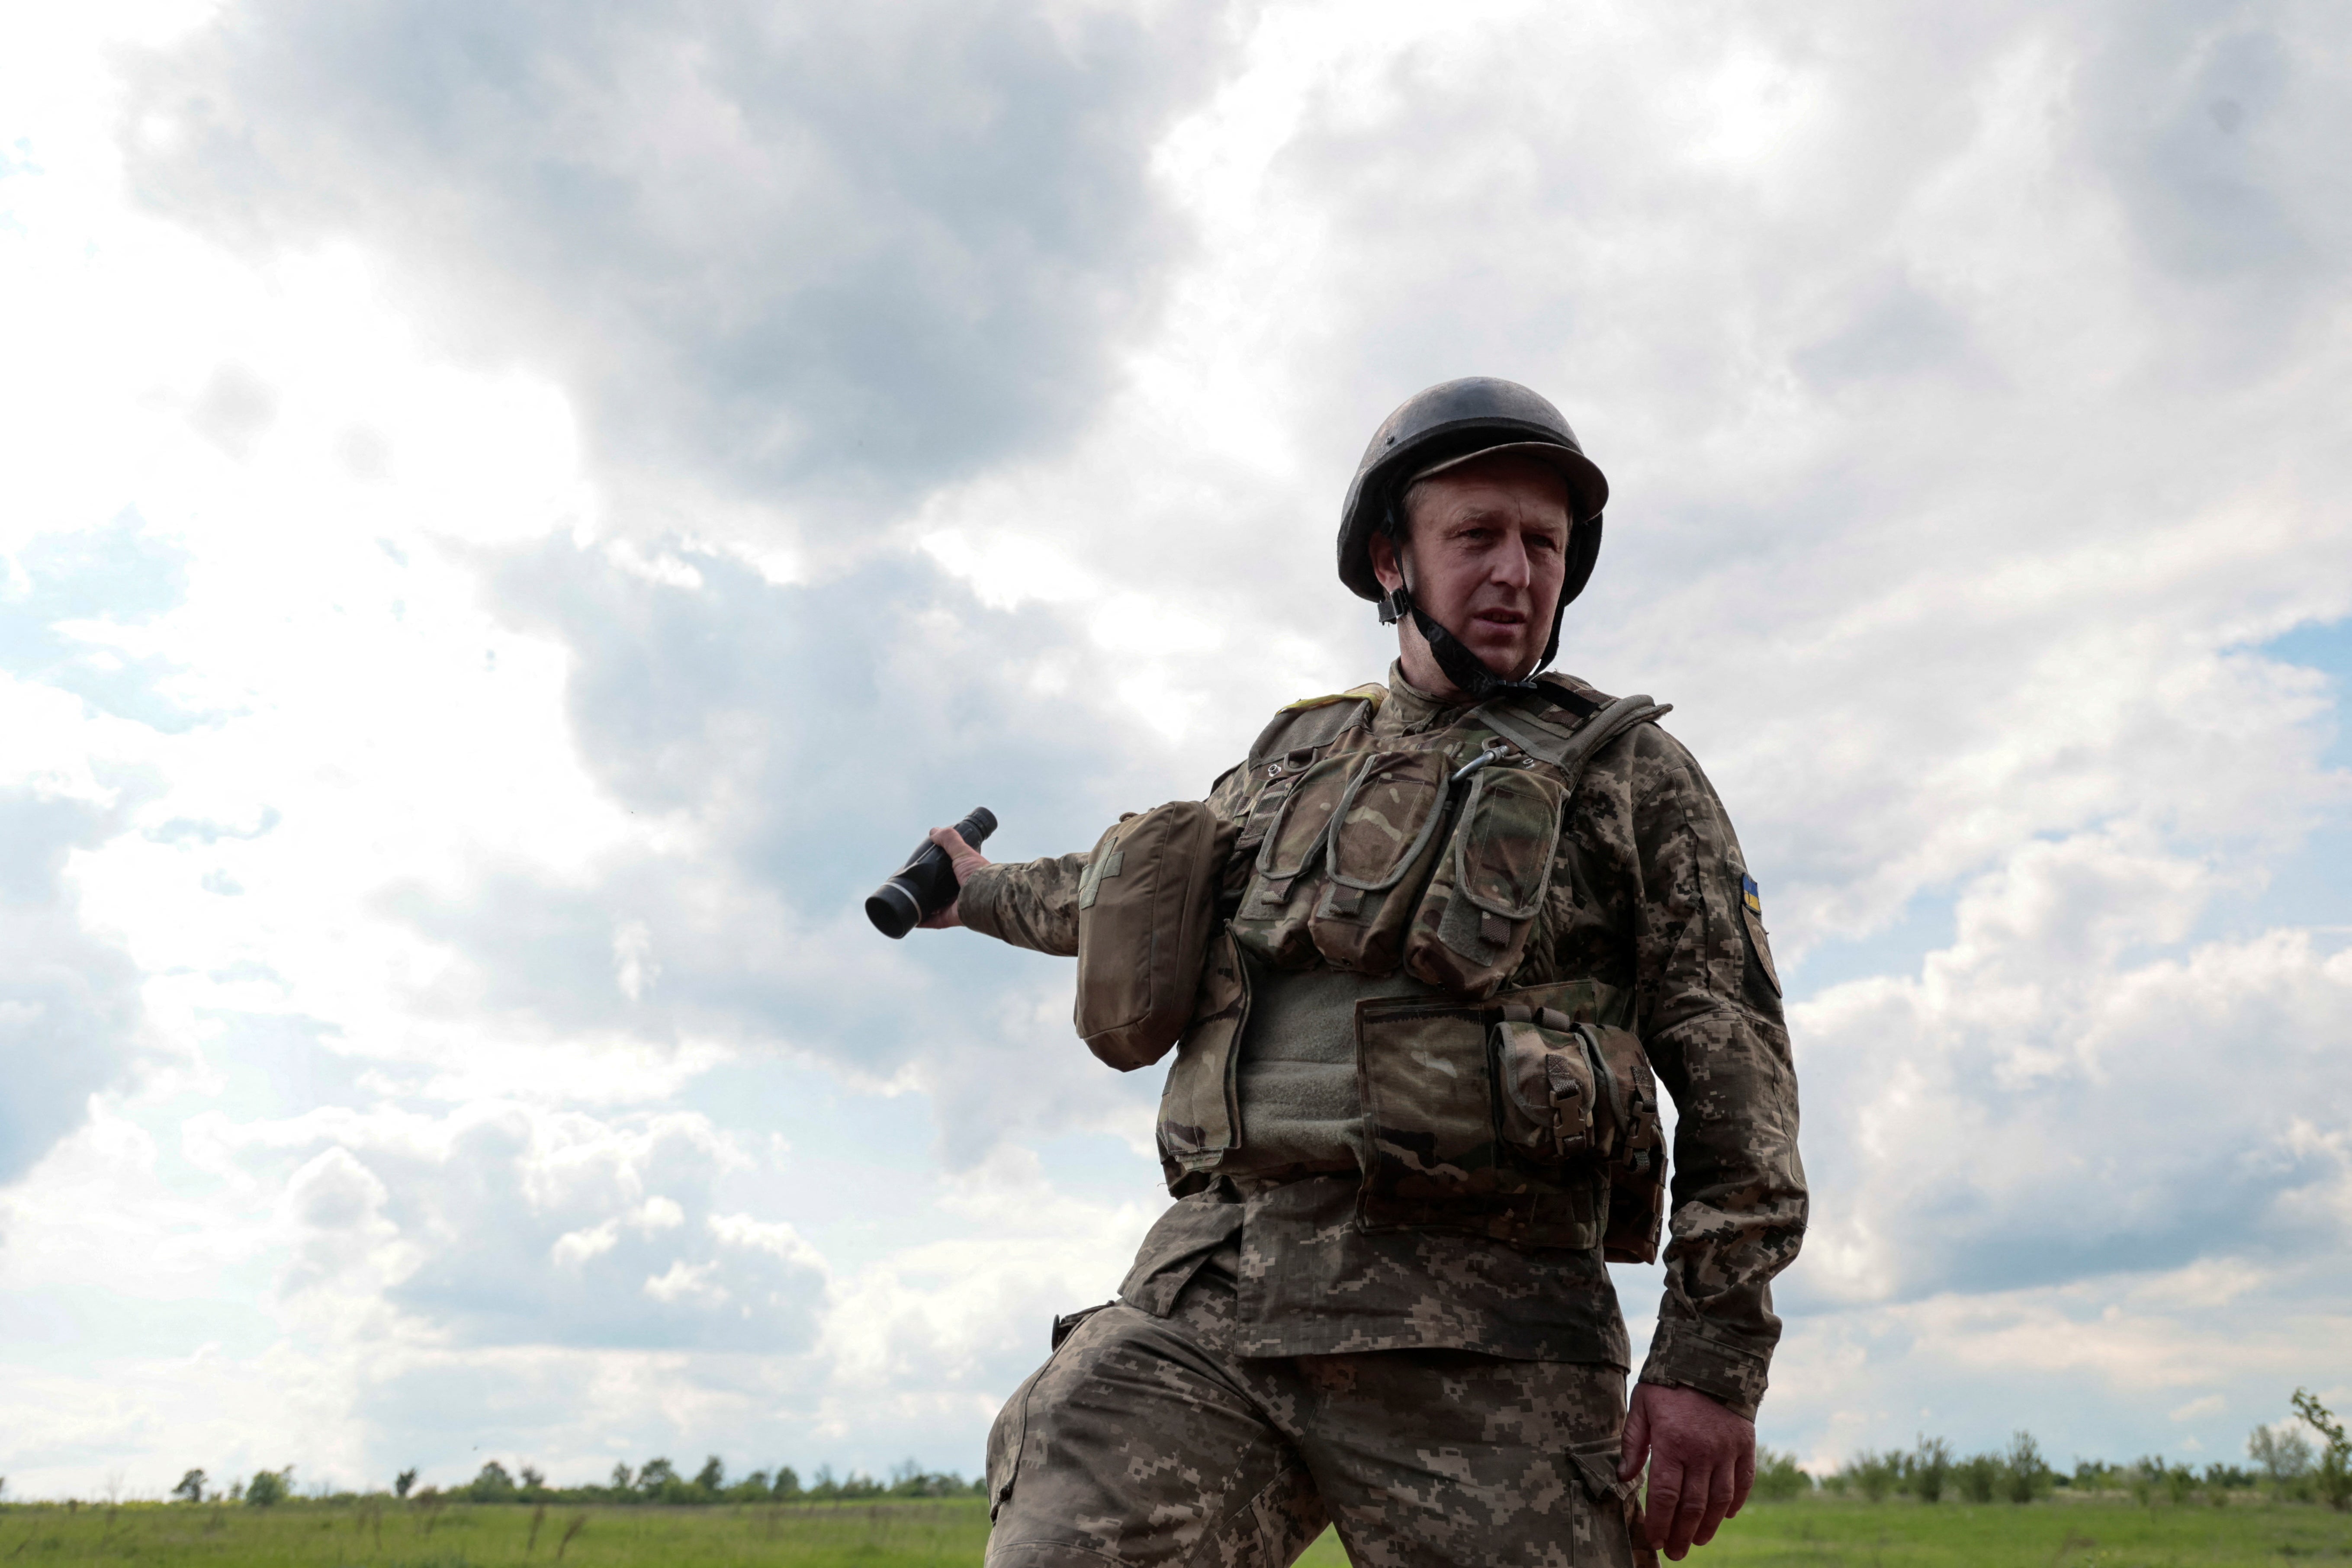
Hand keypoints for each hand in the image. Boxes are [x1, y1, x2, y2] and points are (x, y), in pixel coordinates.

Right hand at [916, 826, 993, 928]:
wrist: (986, 896)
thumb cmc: (979, 874)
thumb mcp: (963, 851)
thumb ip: (949, 840)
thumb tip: (934, 832)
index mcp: (967, 875)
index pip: (952, 873)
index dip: (941, 871)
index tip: (927, 867)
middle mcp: (963, 891)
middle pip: (944, 891)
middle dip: (931, 889)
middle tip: (915, 884)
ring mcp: (958, 905)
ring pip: (938, 907)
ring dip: (925, 906)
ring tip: (910, 901)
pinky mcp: (952, 918)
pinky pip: (935, 921)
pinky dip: (924, 922)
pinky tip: (913, 920)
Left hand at [1617, 1382, 1754, 1559]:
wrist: (1710, 1355)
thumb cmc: (1669, 1382)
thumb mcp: (1641, 1405)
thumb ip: (1632, 1442)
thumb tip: (1623, 1478)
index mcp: (1672, 1443)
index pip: (1665, 1496)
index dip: (1659, 1523)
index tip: (1653, 1539)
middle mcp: (1701, 1451)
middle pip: (1692, 1506)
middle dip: (1682, 1533)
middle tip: (1676, 1552)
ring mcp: (1726, 1450)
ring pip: (1719, 1500)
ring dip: (1709, 1525)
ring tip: (1698, 1540)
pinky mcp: (1745, 1444)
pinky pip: (1743, 1481)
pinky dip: (1736, 1502)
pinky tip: (1725, 1515)